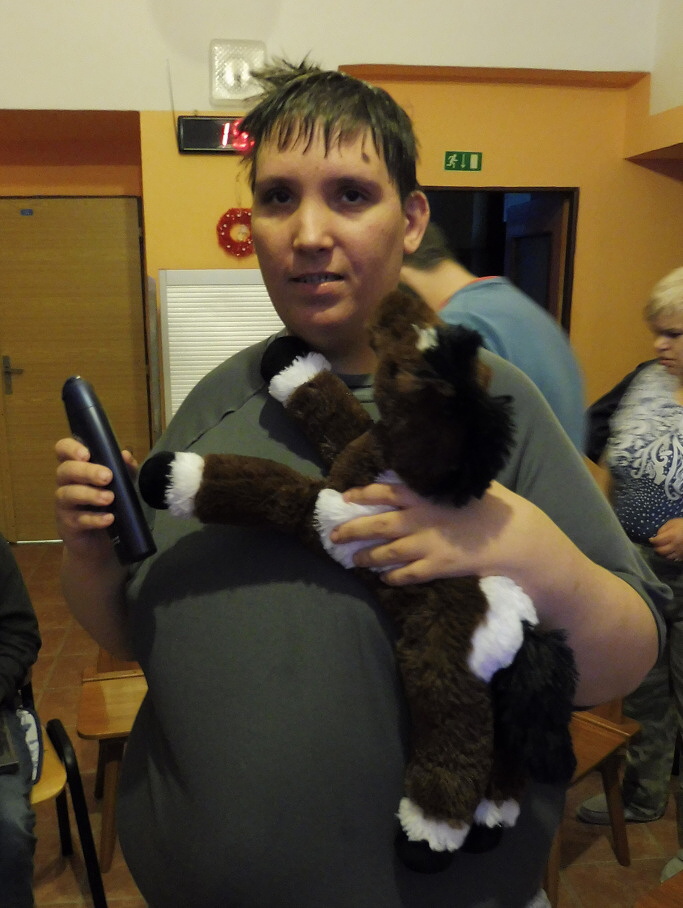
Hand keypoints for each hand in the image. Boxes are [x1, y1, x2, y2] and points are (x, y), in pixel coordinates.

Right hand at [54, 437, 136, 558]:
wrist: (102, 542)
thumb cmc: (109, 505)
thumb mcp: (122, 485)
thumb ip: (125, 470)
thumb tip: (125, 455)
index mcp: (77, 467)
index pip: (63, 450)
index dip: (70, 448)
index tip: (86, 454)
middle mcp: (66, 483)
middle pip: (65, 470)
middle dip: (86, 472)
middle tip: (107, 477)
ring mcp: (64, 505)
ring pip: (67, 494)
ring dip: (89, 494)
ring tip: (109, 498)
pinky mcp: (67, 525)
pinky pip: (77, 520)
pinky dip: (94, 519)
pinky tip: (108, 518)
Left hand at [329, 480, 522, 585]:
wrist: (513, 536)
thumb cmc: (491, 504)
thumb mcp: (463, 483)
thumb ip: (440, 479)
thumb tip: (422, 469)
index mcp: (425, 494)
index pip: (385, 491)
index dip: (362, 494)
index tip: (345, 497)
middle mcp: (420, 519)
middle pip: (377, 525)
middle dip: (352, 530)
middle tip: (333, 536)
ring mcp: (427, 545)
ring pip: (387, 553)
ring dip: (367, 556)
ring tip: (354, 559)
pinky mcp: (438, 566)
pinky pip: (408, 574)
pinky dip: (393, 577)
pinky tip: (384, 578)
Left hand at [650, 518, 682, 561]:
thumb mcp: (673, 522)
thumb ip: (663, 529)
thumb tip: (656, 536)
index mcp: (672, 536)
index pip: (657, 541)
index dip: (652, 540)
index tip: (651, 539)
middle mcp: (675, 546)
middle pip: (661, 551)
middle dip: (656, 548)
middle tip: (656, 545)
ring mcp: (680, 552)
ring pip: (667, 557)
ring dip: (663, 553)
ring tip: (662, 549)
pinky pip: (674, 559)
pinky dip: (670, 556)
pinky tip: (670, 552)